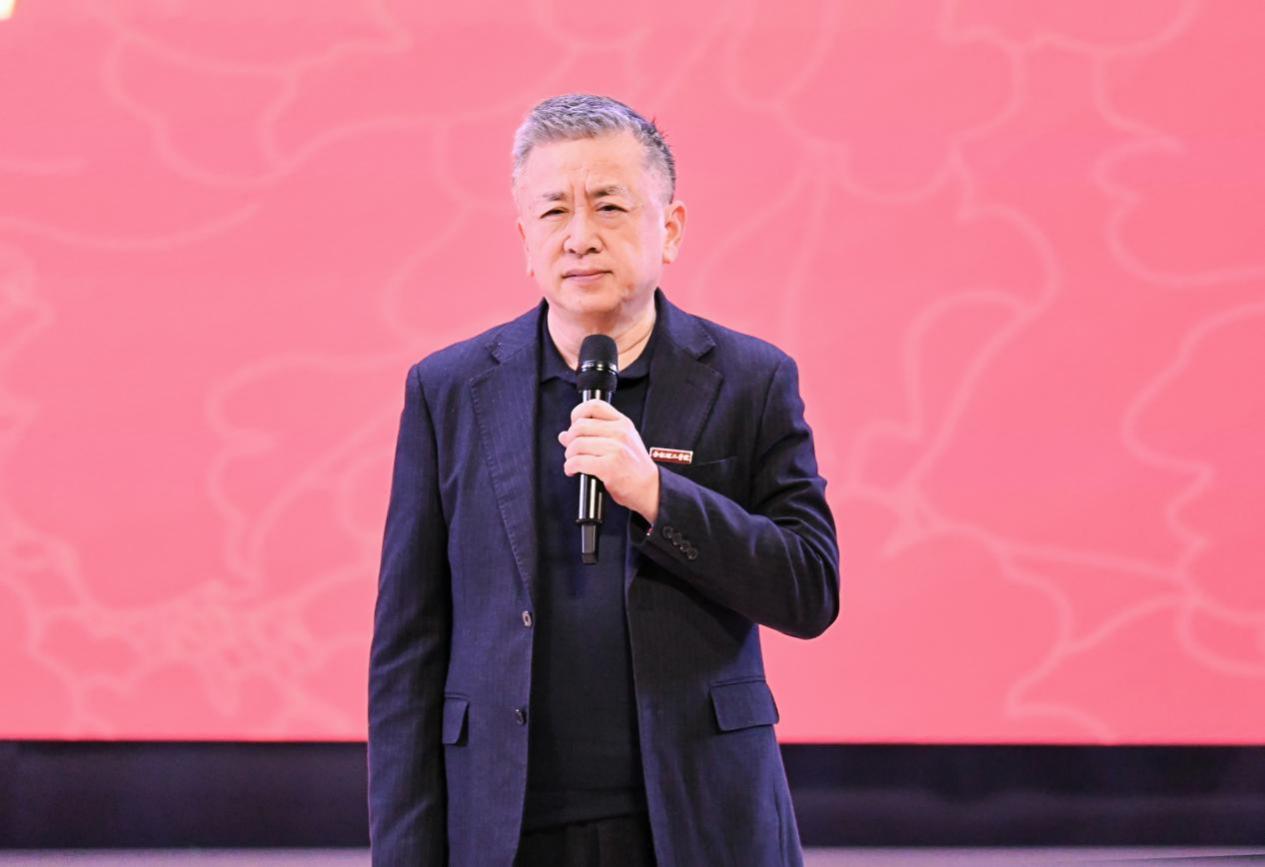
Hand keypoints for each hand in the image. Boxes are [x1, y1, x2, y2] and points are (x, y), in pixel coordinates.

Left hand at [559, 399, 659, 523]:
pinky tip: (574, 471)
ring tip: (573, 462)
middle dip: (570, 440)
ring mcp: (616, 449)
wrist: (649, 489)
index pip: (594, 405)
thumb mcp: (621, 443)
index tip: (574, 425)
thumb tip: (564, 435)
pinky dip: (570, 467)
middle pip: (580, 426)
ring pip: (577, 444)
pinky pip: (578, 462)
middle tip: (572, 450)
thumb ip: (594, 435)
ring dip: (569, 455)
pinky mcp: (609, 467)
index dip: (577, 414)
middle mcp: (620, 433)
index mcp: (623, 423)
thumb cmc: (634, 468)